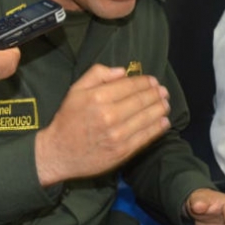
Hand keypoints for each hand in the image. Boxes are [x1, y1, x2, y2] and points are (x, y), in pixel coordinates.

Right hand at [34, 65, 170, 185]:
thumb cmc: (68, 120)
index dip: (145, 82)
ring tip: (165, 103)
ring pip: (147, 118)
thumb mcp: (76, 90)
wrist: (59, 153)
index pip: (130, 85)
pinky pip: (146, 136)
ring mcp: (118, 135)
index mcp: (98, 97)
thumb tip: (123, 71)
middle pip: (142, 100)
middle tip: (163, 91)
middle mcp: (110, 115)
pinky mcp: (123, 151)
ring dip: (160, 108)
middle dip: (156, 94)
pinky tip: (163, 121)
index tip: (153, 80)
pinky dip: (158, 128)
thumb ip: (97, 74)